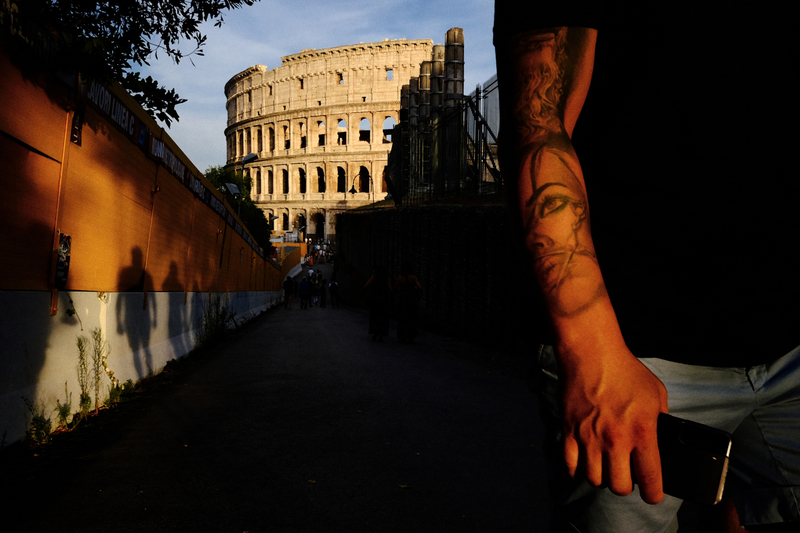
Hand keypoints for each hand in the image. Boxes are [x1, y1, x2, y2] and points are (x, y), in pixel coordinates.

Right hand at [558, 345, 667, 503]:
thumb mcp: (656, 393)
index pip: (650, 480)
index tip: (652, 494)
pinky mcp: (569, 430)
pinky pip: (570, 464)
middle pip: (619, 486)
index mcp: (642, 432)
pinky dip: (577, 469)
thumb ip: (661, 419)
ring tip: (605, 467)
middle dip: (625, 486)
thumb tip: (661, 438)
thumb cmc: (626, 370)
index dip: (654, 494)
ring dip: (601, 478)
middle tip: (626, 476)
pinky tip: (583, 462)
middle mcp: (615, 440)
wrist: (592, 353)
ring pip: (594, 479)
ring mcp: (589, 437)